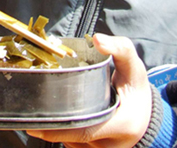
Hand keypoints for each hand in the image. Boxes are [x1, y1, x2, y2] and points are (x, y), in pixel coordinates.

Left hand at [27, 35, 151, 147]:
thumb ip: (119, 49)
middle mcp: (114, 144)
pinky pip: (74, 146)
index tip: (36, 124)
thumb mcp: (133, 67)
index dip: (59, 129)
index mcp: (124, 124)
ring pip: (71, 144)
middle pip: (73, 139)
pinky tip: (57, 119)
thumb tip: (98, 39)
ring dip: (57, 130)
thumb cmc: (136, 88)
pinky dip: (63, 134)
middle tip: (30, 112)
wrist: (146, 113)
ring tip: (43, 111)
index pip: (85, 131)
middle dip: (51, 127)